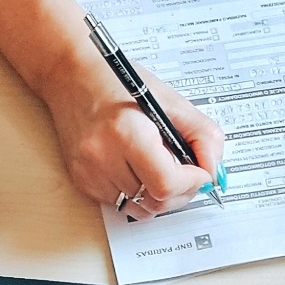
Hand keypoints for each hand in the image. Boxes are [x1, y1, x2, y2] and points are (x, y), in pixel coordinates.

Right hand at [40, 52, 224, 217]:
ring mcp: (89, 172)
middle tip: (187, 171)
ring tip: (160, 165)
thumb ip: (203, 136)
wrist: (70, 75)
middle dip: (181, 191)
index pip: (166, 183)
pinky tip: (136, 166)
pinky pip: (121, 204)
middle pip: (156, 202)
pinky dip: (137, 192)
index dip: (192, 182)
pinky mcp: (81, 181)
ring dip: (159, 194)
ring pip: (140, 208)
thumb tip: (214, 171)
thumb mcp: (171, 101)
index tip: (201, 172)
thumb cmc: (119, 82)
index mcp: (126, 132)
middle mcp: (102, 157)